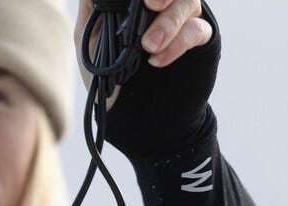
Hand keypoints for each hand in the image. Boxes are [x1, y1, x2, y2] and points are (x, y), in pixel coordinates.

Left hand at [76, 0, 211, 69]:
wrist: (131, 112)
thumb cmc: (107, 72)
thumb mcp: (88, 38)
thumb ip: (91, 6)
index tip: (142, 0)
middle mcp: (162, 4)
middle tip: (151, 4)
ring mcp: (182, 19)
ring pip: (189, 2)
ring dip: (169, 22)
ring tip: (149, 45)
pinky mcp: (198, 40)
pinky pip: (197, 30)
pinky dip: (179, 43)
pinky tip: (158, 60)